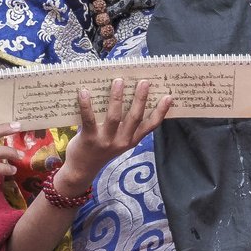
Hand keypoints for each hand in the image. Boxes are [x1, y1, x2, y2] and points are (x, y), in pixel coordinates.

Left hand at [54, 79, 172, 198]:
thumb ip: (123, 126)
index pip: (150, 126)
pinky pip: (88, 119)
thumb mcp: (118, 142)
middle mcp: (121, 141)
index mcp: (131, 140)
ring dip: (117, 97)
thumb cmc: (100, 150)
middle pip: (134, 117)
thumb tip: (125, 98)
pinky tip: (85, 92)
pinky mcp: (89, 139)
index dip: (161, 112)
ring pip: (114, 116)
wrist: (82, 169)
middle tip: (144, 82)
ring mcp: (105, 140)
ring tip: (119, 81)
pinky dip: (86, 105)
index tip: (168, 97)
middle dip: (140, 98)